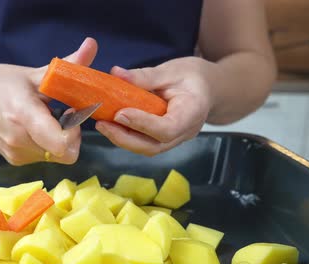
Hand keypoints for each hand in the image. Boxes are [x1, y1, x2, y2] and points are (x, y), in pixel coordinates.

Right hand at [0, 38, 97, 164]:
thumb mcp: (33, 73)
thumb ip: (67, 66)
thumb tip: (92, 45)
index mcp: (23, 115)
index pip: (63, 145)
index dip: (75, 132)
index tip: (70, 112)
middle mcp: (19, 141)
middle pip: (64, 152)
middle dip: (70, 134)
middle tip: (61, 112)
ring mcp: (15, 154)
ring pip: (55, 156)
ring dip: (57, 138)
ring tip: (42, 117)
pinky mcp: (14, 160)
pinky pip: (43, 156)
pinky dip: (45, 142)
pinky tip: (33, 126)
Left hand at [95, 57, 217, 156]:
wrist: (207, 87)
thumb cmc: (192, 76)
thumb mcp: (171, 70)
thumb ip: (145, 76)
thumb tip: (116, 74)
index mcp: (192, 113)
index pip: (167, 128)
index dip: (143, 124)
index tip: (120, 113)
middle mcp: (184, 132)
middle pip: (154, 146)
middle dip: (125, 138)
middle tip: (102, 124)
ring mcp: (174, 139)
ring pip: (147, 148)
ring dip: (122, 139)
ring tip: (102, 124)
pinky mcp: (163, 140)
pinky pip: (144, 143)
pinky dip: (126, 136)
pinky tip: (111, 125)